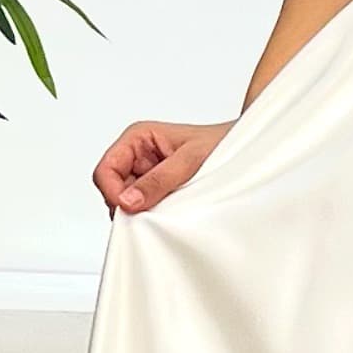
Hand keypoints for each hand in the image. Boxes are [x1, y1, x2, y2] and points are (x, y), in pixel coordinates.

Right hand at [94, 117, 231, 214]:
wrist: (246, 151)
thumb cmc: (222, 142)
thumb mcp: (190, 159)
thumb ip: (159, 179)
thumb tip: (128, 201)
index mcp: (138, 138)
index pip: (106, 170)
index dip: (112, 192)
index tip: (130, 209)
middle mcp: (137, 156)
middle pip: (112, 189)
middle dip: (128, 204)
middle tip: (151, 213)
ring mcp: (146, 175)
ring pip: (127, 202)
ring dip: (142, 210)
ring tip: (168, 206)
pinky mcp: (157, 190)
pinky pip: (144, 207)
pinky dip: (152, 214)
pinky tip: (170, 211)